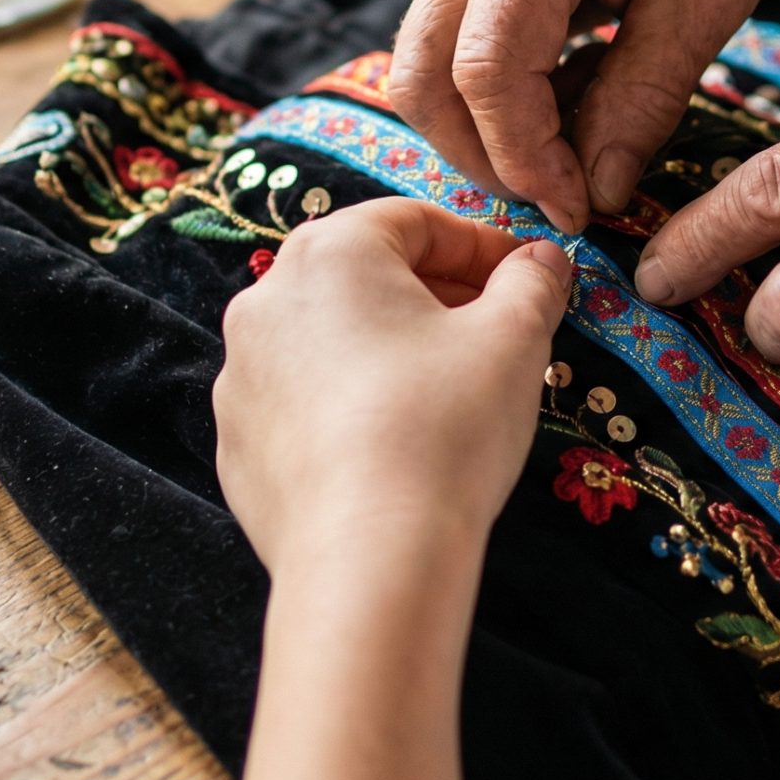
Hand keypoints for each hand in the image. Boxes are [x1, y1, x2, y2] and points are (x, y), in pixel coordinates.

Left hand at [216, 198, 574, 572]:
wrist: (369, 557)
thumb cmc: (444, 428)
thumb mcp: (514, 340)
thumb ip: (532, 283)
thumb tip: (542, 259)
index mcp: (329, 253)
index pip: (415, 222)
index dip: (482, 246)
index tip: (527, 279)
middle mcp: (265, 301)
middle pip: (366, 276)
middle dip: (437, 296)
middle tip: (496, 334)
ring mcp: (241, 377)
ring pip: (330, 341)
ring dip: (389, 350)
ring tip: (448, 394)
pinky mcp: (237, 444)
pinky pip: (303, 404)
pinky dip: (348, 407)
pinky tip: (395, 446)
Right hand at [390, 0, 779, 232]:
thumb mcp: (707, 1)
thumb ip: (645, 100)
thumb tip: (597, 192)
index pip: (485, 71)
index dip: (524, 159)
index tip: (580, 208)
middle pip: (424, 79)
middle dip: (487, 159)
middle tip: (566, 197)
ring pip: (423, 73)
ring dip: (489, 132)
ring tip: (581, 135)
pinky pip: (445, 52)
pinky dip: (497, 99)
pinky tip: (569, 93)